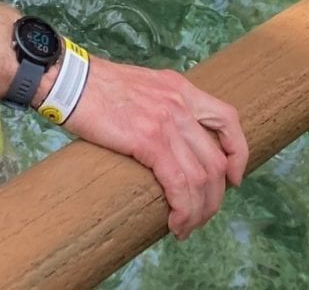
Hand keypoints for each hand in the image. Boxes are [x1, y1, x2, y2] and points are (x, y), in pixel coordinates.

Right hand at [60, 57, 247, 238]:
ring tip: (185, 227)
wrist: (70, 80)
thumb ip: (162, 106)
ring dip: (198, 211)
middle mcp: (180, 103)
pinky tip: (175, 222)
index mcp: (180, 88)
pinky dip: (183, 210)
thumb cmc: (97, 87)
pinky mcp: (148, 139)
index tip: (233, 179)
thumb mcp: (143, 87)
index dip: (238, 154)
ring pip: (202, 178)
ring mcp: (166, 121)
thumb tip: (170, 141)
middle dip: (214, 198)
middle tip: (199, 215)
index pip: (228, 119)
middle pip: (216, 160)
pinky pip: (179, 184)